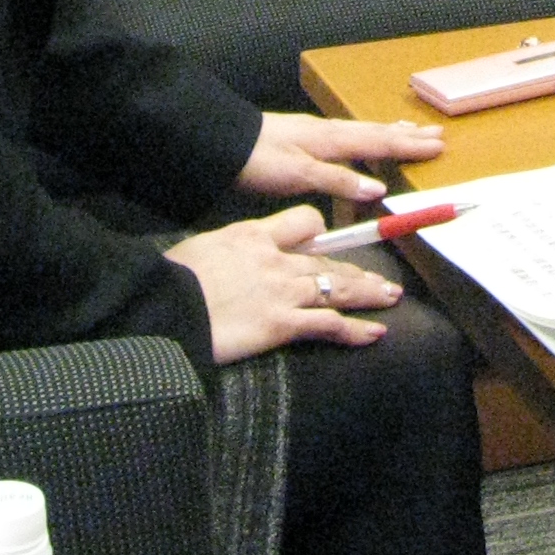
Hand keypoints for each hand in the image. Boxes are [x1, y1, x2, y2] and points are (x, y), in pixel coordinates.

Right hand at [167, 207, 400, 362]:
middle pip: (329, 261)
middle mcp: (276, 259)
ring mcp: (282, 292)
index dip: (319, 232)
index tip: (326, 245)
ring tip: (390, 298)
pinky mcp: (281, 324)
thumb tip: (234, 258)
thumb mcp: (204, 249)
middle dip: (359, 271)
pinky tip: (374, 334)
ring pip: (338, 288)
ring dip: (368, 294)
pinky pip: (328, 324)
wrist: (164, 307)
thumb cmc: (173, 281)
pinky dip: (355, 330)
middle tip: (382, 279)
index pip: (304, 221)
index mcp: (255, 235)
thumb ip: (230, 250)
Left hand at [238, 110, 443, 206]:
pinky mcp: (303, 136)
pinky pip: (348, 134)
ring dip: (389, 133)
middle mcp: (328, 131)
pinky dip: (366, 135)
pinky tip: (362, 139)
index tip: (438, 147)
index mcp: (331, 140)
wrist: (221, 142)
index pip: (379, 144)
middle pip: (376, 133)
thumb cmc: (258, 160)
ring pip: (362, 131)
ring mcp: (315, 131)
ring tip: (410, 132)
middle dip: (406, 136)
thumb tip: (378, 190)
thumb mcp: (298, 175)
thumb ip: (338, 181)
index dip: (409, 148)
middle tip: (437, 134)